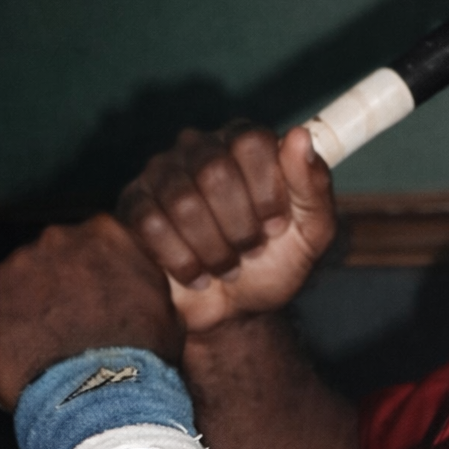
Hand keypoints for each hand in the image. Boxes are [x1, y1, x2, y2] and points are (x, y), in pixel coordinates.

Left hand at [0, 215, 181, 410]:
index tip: (97, 295)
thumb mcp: (167, 310)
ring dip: (30, 301)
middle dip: (60, 282)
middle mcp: (60, 238)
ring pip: (23, 277)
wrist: (99, 390)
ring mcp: (20, 262)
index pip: (97, 241)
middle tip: (70, 320)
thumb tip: (140, 291)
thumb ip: (146, 285)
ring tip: (45, 339)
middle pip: (56, 254)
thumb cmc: (139, 354)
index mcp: (107, 234)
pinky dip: (5, 322)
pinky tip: (22, 348)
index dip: (96, 271)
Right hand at [117, 124, 335, 332]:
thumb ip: (313, 186)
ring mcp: (162, 173)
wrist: (235, 311)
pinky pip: (150, 223)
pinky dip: (181, 260)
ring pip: (181, 200)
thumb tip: (299, 136)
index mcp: (247, 143)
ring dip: (212, 249)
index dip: (267, 191)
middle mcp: (201, 147)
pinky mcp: (134, 204)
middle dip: (239, 227)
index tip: (276, 227)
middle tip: (250, 253)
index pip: (252, 142)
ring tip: (226, 268)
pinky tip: (197, 276)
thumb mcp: (312, 233)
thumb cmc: (275, 264)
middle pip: (214, 171)